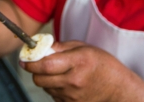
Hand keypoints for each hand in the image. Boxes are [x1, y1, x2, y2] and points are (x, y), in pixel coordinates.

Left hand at [21, 40, 143, 101]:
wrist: (119, 89)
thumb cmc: (103, 65)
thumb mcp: (84, 48)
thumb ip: (61, 47)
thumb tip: (42, 47)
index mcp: (77, 62)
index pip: (45, 65)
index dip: (30, 61)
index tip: (24, 58)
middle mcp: (73, 81)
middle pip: (40, 79)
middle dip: (34, 71)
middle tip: (36, 64)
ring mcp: (72, 96)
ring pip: (45, 87)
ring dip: (44, 79)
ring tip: (56, 72)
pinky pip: (53, 96)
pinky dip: (53, 88)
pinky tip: (63, 82)